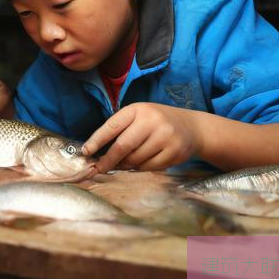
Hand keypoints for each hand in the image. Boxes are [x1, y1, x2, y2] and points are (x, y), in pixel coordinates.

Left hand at [81, 103, 202, 172]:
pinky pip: (149, 167)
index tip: (86, 151)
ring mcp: (165, 137)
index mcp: (138, 110)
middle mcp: (152, 121)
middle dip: (108, 160)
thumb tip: (99, 152)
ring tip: (123, 163)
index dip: (97, 140)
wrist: (192, 127)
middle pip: (123, 146)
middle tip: (99, 168)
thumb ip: (121, 129)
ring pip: (135, 159)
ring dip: (124, 165)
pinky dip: (139, 169)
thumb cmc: (157, 121)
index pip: (113, 126)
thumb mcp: (139, 116)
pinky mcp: (174, 152)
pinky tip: (139, 163)